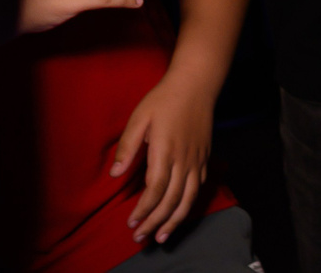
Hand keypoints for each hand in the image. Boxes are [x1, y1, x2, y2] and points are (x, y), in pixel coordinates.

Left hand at [112, 73, 214, 245]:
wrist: (197, 84)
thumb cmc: (164, 99)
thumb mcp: (139, 117)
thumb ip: (127, 146)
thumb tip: (115, 174)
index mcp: (165, 151)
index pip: (155, 190)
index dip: (143, 210)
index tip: (131, 222)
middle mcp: (184, 159)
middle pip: (171, 200)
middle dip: (155, 222)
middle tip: (141, 237)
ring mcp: (197, 159)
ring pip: (188, 198)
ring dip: (175, 221)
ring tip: (162, 236)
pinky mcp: (205, 157)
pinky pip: (198, 187)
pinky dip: (189, 204)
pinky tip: (180, 212)